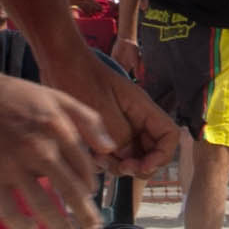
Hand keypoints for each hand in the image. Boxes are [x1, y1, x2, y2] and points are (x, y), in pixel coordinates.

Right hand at [0, 58, 113, 228]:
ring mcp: (15, 166)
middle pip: (72, 192)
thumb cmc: (14, 95)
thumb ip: (88, 119)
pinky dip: (22, 225)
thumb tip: (109, 148)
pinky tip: (29, 225)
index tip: (88, 194)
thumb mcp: (57, 96)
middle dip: (87, 215)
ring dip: (60, 226)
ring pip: (45, 208)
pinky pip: (10, 212)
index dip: (90, 186)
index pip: (85, 169)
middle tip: (93, 228)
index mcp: (59, 130)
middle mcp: (41, 149)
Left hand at [59, 43, 178, 178]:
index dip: (162, 156)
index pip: (169, 136)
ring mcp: (122, 125)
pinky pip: (113, 154)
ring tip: (98, 159)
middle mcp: (136, 119)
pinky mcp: (106, 131)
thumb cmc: (79, 77)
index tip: (141, 167)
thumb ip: (120, 135)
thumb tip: (127, 158)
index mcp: (142, 108)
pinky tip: (89, 155)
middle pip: (152, 151)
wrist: (59, 62)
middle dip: (138, 165)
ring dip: (118, 165)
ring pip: (132, 156)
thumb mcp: (101, 108)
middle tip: (118, 167)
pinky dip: (104, 161)